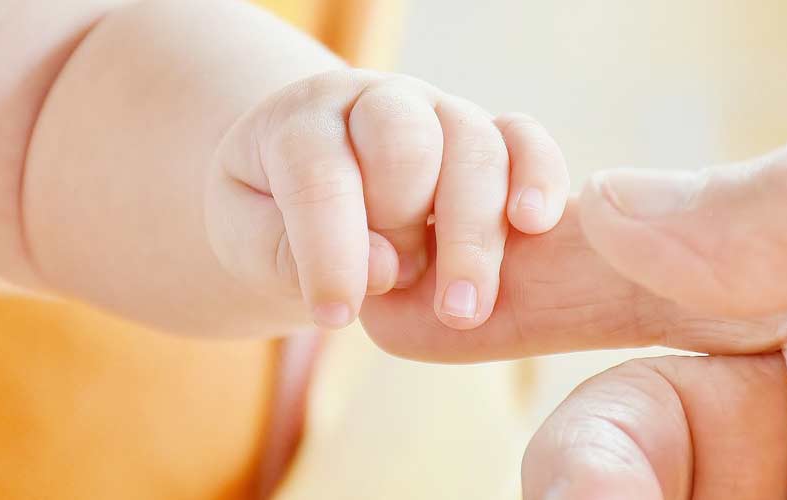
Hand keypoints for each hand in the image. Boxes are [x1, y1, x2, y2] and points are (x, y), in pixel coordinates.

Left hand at [206, 69, 567, 329]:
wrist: (310, 185)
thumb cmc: (275, 218)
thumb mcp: (249, 241)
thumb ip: (292, 256)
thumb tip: (384, 268)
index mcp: (304, 122)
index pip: (319, 175)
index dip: (329, 250)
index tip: (335, 316)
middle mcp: (378, 103)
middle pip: (406, 144)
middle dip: (405, 225)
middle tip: (392, 291)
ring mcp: (441, 113)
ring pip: (473, 147)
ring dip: (473, 233)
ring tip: (464, 308)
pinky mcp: (491, 134)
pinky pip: (525, 137)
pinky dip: (537, 175)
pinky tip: (532, 224)